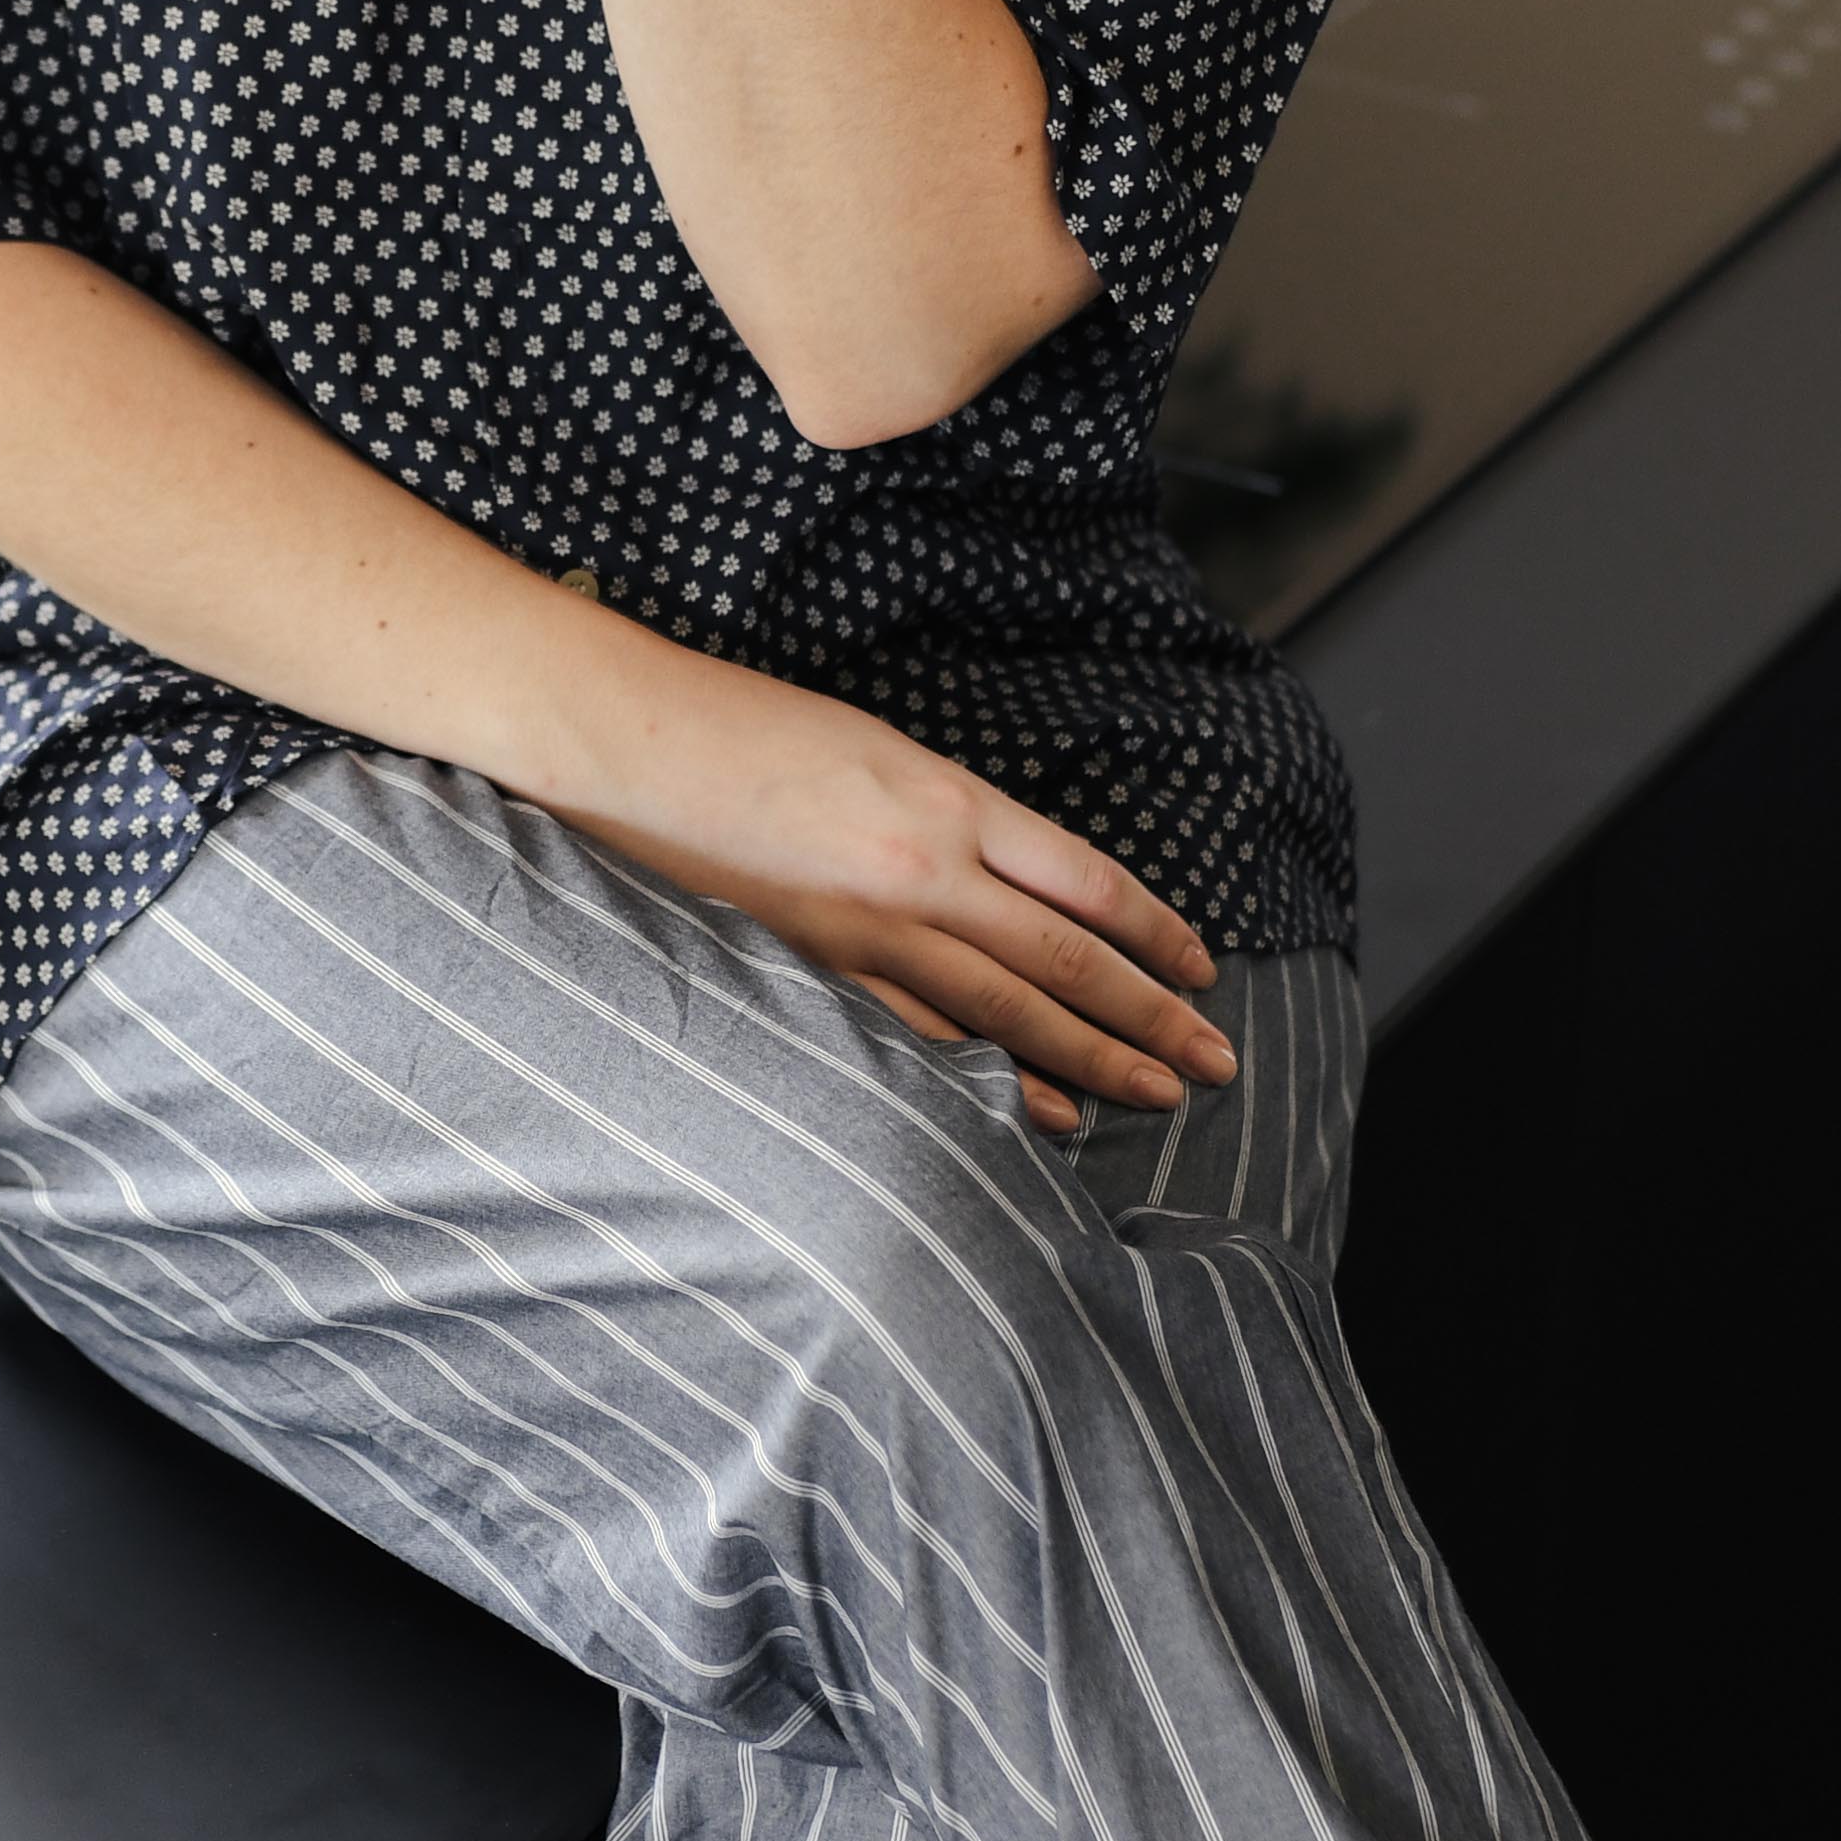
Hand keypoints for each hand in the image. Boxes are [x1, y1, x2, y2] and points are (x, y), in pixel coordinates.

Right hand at [551, 667, 1232, 1134]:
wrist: (623, 740)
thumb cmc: (739, 726)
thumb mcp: (873, 748)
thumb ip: (947, 816)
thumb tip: (1012, 879)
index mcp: (948, 799)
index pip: (1088, 880)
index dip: (1155, 931)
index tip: (1200, 969)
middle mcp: (925, 869)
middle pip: (1069, 958)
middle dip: (1152, 1015)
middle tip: (1217, 1061)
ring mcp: (868, 929)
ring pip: (1010, 1010)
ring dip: (1095, 1057)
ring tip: (1162, 1095)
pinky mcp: (812, 968)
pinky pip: (922, 1038)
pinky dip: (990, 1080)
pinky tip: (1042, 1114)